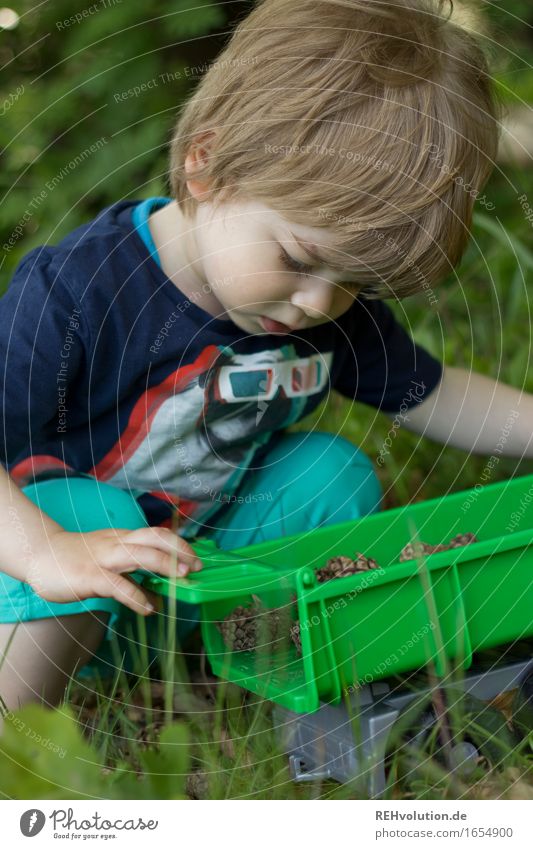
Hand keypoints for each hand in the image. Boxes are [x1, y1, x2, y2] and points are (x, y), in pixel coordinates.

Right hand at [27, 526, 202, 614]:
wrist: (40, 554)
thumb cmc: (77, 559)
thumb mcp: (108, 559)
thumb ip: (133, 574)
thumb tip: (158, 596)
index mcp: (123, 539)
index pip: (157, 535)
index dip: (180, 545)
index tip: (197, 559)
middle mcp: (117, 544)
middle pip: (155, 538)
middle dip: (180, 550)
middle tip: (198, 567)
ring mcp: (103, 558)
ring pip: (140, 554)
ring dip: (165, 565)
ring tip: (183, 579)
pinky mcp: (90, 576)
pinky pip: (117, 585)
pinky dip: (136, 596)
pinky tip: (148, 608)